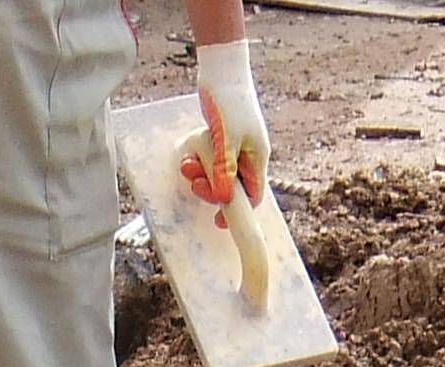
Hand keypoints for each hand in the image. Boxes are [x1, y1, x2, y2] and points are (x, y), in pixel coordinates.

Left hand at [189, 38, 269, 205]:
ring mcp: (235, 145)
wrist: (222, 67)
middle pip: (232, 187)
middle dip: (211, 187)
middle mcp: (248, 154)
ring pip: (219, 172)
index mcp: (257, 158)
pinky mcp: (222, 136)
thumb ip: (224, 171)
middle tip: (194, 181)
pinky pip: (211, 158)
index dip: (237, 212)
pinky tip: (190, 152)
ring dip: (201, 172)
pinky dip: (200, 159)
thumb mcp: (226, 140)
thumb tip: (223, 200)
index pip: (252, 196)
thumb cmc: (229, 102)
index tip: (218, 221)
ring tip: (187, 163)